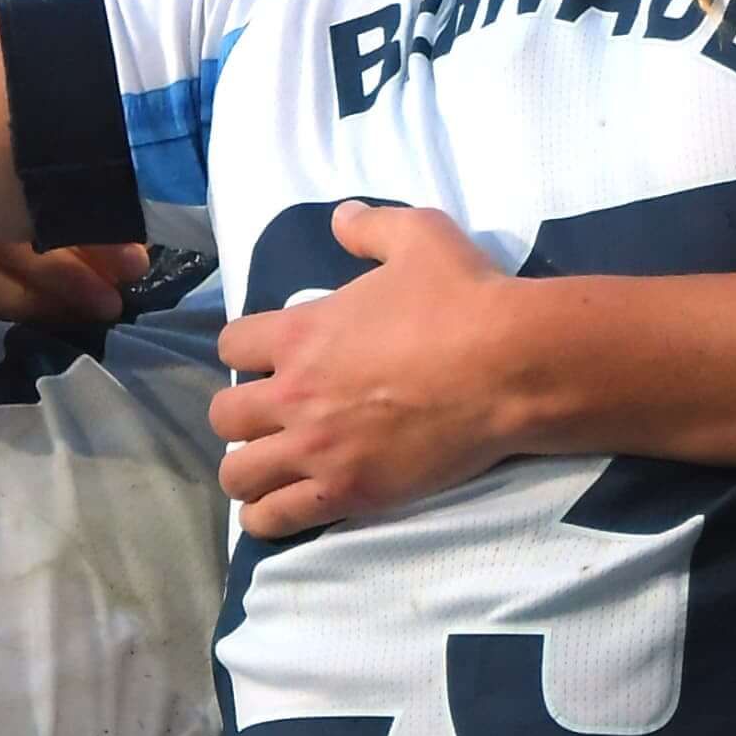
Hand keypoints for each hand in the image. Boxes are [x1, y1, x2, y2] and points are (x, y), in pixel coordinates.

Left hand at [212, 203, 553, 536]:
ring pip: (238, 473)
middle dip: (241, 415)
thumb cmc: (465, 298)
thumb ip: (369, 227)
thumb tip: (341, 217)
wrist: (511, 366)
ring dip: (247, 470)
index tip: (270, 358)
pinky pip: (276, 518)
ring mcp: (317, 448)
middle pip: (224, 414)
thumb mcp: (418, 237)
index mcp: (301, 332)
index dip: (246, 350)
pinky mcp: (347, 492)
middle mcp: (295, 393)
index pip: (232, 346)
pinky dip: (268, 517)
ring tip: (269, 468)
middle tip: (272, 416)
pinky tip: (278, 509)